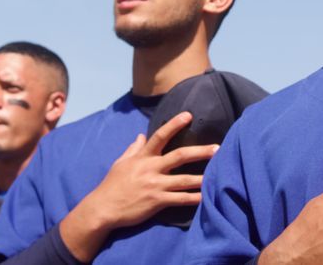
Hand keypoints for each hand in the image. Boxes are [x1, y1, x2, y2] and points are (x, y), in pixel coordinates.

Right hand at [60, 112, 217, 260]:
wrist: (103, 208)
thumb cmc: (112, 185)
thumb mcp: (121, 163)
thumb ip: (134, 148)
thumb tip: (141, 135)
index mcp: (143, 157)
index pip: (160, 136)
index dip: (174, 124)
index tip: (189, 115)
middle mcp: (151, 169)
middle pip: (179, 156)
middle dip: (200, 152)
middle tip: (218, 148)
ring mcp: (155, 186)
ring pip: (184, 180)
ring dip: (202, 177)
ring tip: (219, 172)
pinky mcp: (156, 201)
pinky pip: (179, 199)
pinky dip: (194, 198)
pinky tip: (206, 197)